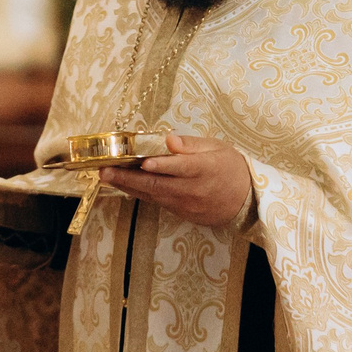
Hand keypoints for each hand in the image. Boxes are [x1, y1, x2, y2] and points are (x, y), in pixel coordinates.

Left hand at [100, 135, 253, 229]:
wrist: (246, 201)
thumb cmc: (231, 168)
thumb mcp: (217, 148)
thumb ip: (191, 145)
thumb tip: (170, 139)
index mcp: (205, 169)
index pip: (182, 167)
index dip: (163, 166)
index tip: (144, 162)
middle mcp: (193, 189)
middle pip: (158, 184)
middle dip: (129, 178)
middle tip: (106, 170)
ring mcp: (186, 204)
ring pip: (153, 195)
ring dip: (128, 186)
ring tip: (107, 176)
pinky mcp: (181, 213)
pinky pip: (157, 201)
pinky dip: (140, 193)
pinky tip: (124, 184)